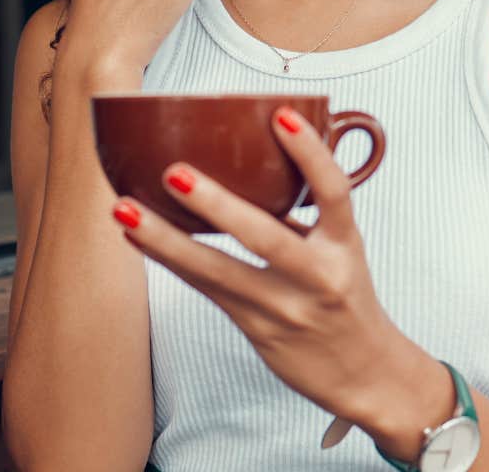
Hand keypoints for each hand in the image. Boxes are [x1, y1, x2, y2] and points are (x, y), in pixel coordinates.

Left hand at [111, 107, 452, 452]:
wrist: (363, 373)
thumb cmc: (345, 297)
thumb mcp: (340, 249)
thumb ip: (304, 212)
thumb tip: (256, 156)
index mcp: (343, 245)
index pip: (333, 191)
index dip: (310, 152)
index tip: (281, 115)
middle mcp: (317, 276)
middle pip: (265, 237)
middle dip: (216, 205)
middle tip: (174, 171)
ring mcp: (283, 307)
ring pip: (216, 271)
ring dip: (165, 239)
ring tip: (124, 209)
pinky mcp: (255, 329)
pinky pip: (204, 287)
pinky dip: (167, 259)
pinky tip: (135, 235)